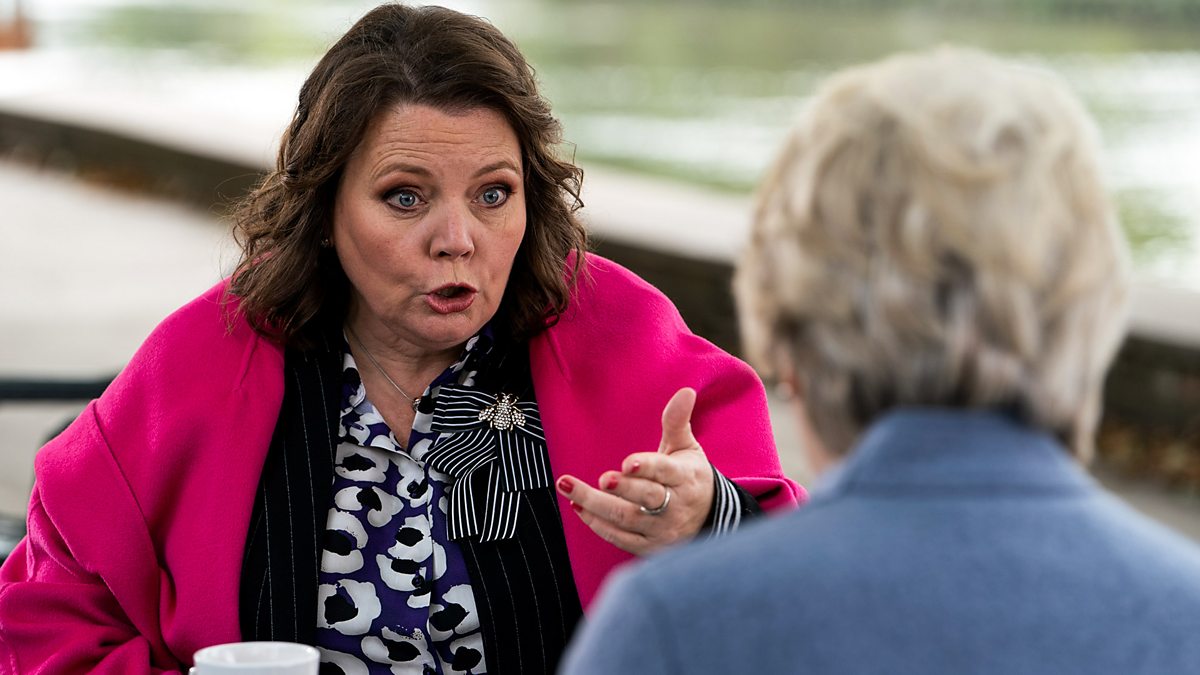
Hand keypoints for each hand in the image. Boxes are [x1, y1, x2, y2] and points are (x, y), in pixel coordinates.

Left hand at [556, 387, 713, 555]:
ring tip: (568, 487)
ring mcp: (661, 529)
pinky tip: (577, 506)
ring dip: (595, 505)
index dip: (647, 468)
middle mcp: (674, 506)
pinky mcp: (648, 546)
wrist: (708, 519)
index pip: (665, 472)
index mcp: (685, 478)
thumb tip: (685, 391)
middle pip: (645, 498)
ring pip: (627, 519)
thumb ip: (677, 421)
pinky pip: (620, 538)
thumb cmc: (690, 477)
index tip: (627, 463)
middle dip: (623, 489)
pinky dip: (597, 524)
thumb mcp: (687, 447)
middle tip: (602, 479)